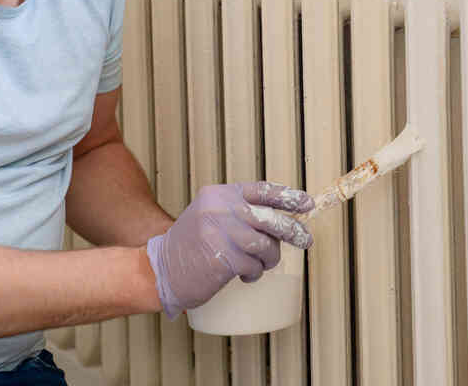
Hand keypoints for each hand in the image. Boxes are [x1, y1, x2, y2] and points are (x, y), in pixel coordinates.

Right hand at [146, 182, 313, 318]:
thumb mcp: (212, 216)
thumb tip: (284, 221)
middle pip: (270, 218)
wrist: (160, 270)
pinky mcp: (221, 258)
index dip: (288, 197)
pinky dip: (254, 273)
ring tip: (258, 265)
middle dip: (293, 230)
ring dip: (268, 258)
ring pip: (266, 245)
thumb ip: (241, 213)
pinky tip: (244, 276)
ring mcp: (220, 233)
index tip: (307, 203)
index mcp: (220, 195)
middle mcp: (220, 209)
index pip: (262, 190)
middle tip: (306, 240)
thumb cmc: (192, 246)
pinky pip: (254, 266)